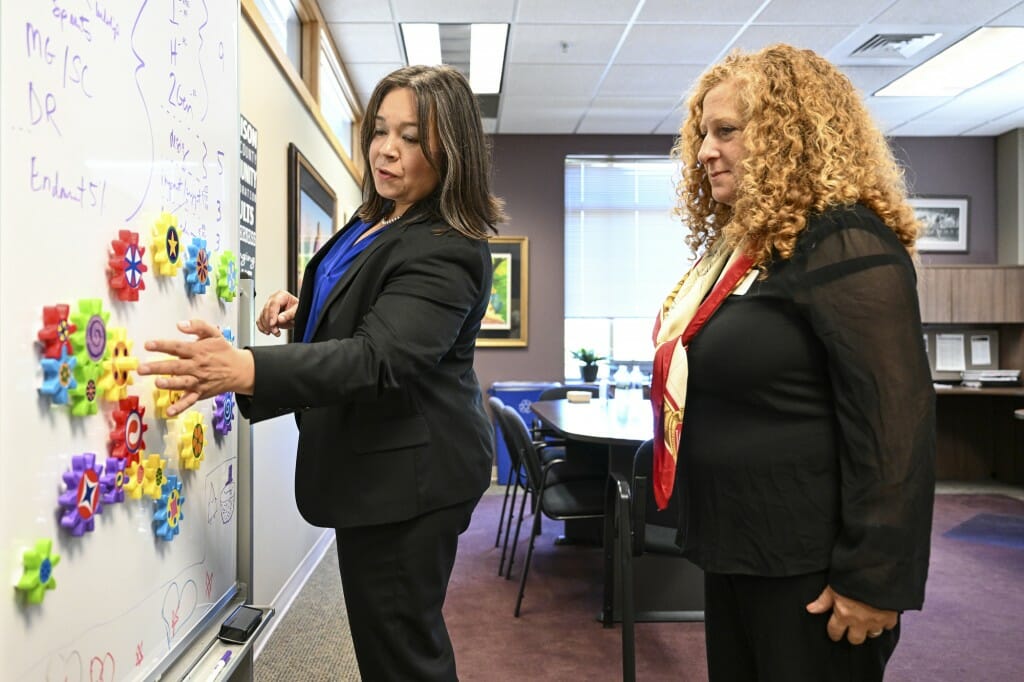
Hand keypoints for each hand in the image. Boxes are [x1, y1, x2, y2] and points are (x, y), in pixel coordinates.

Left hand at [138, 320, 254, 415]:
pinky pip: (189, 401)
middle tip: (142, 368)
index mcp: (198, 351)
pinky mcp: (200, 392)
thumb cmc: (224, 351)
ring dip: (170, 383)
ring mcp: (198, 381)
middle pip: (176, 366)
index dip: (162, 346)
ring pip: (182, 383)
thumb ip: (198, 326)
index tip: (148, 345)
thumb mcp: (214, 333)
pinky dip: (180, 407)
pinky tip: (170, 411)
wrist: (239, 370)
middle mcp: (197, 366)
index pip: (177, 347)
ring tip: (158, 383)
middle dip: (158, 367)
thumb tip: (180, 325)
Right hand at [257, 290, 298, 336]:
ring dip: (267, 327)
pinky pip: (260, 320)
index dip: (272, 315)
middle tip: (275, 330)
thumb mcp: (297, 311)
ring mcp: (268, 306)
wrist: (297, 315)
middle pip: (266, 310)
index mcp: (281, 295)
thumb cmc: (298, 309)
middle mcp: (273, 299)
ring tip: (276, 332)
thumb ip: (289, 314)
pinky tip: (268, 332)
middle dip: (269, 323)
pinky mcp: (266, 314)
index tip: (272, 324)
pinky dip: (262, 327)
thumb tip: (280, 319)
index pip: (274, 304)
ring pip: (262, 316)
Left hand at [806, 585, 896, 644]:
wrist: (876, 571)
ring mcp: (876, 621)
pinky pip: (888, 626)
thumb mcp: (833, 587)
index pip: (835, 632)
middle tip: (851, 629)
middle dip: (852, 635)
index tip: (834, 633)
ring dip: (869, 630)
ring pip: (872, 634)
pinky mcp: (890, 617)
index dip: (833, 633)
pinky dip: (885, 622)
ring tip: (866, 622)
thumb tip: (810, 610)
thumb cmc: (853, 577)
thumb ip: (823, 601)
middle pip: (855, 640)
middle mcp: (860, 622)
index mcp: (844, 615)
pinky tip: (881, 615)